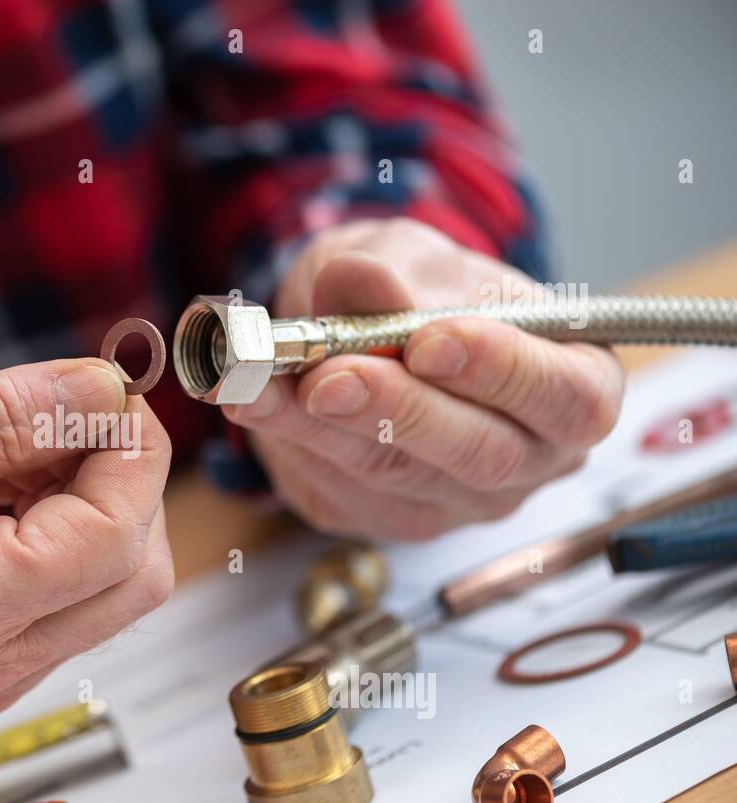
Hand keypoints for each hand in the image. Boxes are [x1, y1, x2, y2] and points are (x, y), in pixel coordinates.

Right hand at [0, 359, 172, 715]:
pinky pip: (70, 598)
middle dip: (124, 480)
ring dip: (92, 501)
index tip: (107, 391)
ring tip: (13, 448)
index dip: (132, 453)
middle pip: (133, 576)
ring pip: (111, 587)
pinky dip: (64, 530)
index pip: (110, 541)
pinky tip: (6, 484)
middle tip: (66, 411)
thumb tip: (100, 390)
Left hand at [225, 218, 624, 540]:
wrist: (359, 323)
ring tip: (263, 383)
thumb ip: (393, 268)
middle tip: (331, 376)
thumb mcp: (407, 254)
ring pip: (397, 478)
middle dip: (399, 411)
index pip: (567, 398)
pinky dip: (292, 445)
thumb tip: (370, 286)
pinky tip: (258, 404)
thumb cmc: (416, 289)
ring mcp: (459, 502)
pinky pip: (343, 493)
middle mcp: (531, 459)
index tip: (431, 340)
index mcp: (575, 386)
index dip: (504, 373)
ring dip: (321, 429)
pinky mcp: (388, 519)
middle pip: (481, 456)